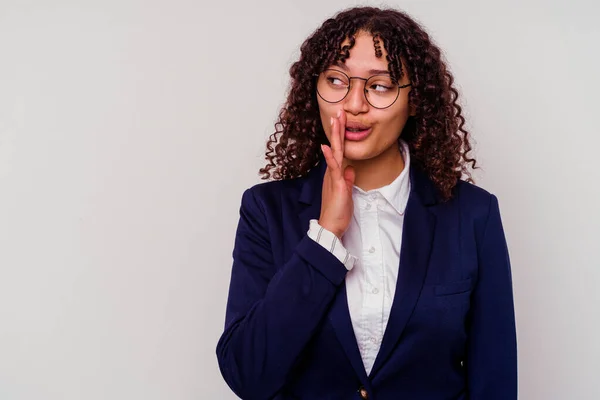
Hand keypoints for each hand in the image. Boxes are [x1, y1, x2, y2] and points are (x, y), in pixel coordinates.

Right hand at [318, 110, 354, 238]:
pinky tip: (326, 146)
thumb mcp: (345, 192)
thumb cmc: (338, 212)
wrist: (331, 227)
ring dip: (334, 135)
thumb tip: (351, 169)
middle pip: (335, 146)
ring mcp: (332, 177)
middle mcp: (332, 172)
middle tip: (338, 111)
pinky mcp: (335, 184)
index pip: (339, 150)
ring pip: (334, 152)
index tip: (341, 121)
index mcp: (335, 173)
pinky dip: (329, 156)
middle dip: (337, 128)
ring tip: (335, 120)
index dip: (340, 135)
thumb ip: (347, 178)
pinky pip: (332, 168)